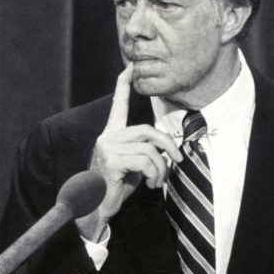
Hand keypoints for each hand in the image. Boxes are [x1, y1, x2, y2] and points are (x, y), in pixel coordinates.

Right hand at [75, 64, 182, 240]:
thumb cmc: (114, 186)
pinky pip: (146, 162)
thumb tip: (165, 149)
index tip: (130, 67)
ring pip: (149, 149)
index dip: (124, 85)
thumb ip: (143, 150)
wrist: (94, 206)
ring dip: (161, 168)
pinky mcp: (111, 161)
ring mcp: (107, 148)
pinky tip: (150, 185)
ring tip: (158, 182)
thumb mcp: (132, 165)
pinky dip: (155, 175)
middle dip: (168, 144)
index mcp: (111, 135)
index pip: (118, 105)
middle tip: (178, 159)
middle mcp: (107, 137)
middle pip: (147, 130)